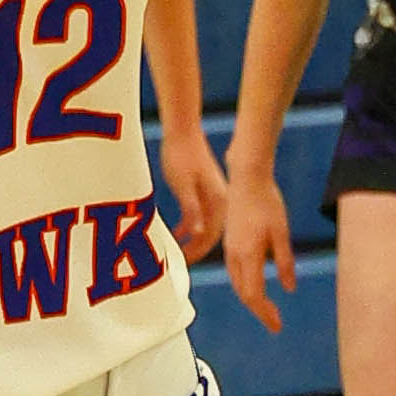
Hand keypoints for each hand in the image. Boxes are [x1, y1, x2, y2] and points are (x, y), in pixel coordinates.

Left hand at [160, 125, 228, 261]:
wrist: (183, 132)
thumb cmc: (180, 157)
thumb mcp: (183, 185)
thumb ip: (192, 210)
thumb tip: (199, 233)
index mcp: (217, 201)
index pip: (211, 237)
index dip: (197, 252)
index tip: (182, 263)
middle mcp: (220, 201)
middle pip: (210, 235)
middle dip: (195, 251)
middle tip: (177, 264)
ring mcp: (213, 196)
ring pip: (205, 227)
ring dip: (192, 241)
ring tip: (176, 253)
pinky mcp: (205, 191)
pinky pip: (200, 217)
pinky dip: (189, 228)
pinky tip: (176, 234)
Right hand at [222, 168, 294, 333]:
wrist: (247, 177)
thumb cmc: (267, 202)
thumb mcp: (282, 233)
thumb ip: (285, 262)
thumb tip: (288, 288)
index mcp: (248, 255)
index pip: (254, 295)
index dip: (265, 314)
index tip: (277, 325)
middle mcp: (234, 256)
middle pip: (243, 293)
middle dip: (258, 310)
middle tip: (275, 322)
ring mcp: (229, 249)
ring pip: (237, 283)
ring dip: (251, 299)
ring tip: (266, 308)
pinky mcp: (229, 242)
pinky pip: (235, 271)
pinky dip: (245, 285)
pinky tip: (257, 284)